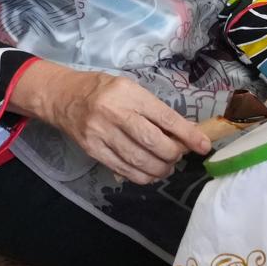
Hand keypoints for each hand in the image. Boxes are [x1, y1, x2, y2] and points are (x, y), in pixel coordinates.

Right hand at [9, 61, 209, 183]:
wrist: (62, 97)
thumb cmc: (102, 89)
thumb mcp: (130, 89)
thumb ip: (154, 109)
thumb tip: (185, 133)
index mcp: (128, 93)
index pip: (165, 118)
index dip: (188, 135)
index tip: (204, 146)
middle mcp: (115, 114)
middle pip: (154, 143)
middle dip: (174, 154)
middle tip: (179, 154)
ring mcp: (102, 135)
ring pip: (140, 161)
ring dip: (161, 168)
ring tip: (167, 165)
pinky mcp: (93, 151)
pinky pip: (124, 170)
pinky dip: (143, 176)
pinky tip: (150, 172)